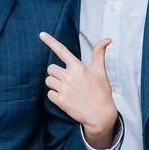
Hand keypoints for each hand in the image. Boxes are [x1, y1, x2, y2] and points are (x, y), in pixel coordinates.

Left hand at [39, 32, 117, 147]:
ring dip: (54, 84)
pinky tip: (65, 98)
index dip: (50, 41)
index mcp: (78, 67)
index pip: (62, 51)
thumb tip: (107, 39)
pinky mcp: (61, 101)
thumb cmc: (101, 92)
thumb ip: (99, 54)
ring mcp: (64, 89)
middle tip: (67, 80)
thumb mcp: (100, 71)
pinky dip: (54, 96)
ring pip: (48, 81)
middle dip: (56, 73)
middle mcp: (70, 76)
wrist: (101, 115)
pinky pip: (49, 94)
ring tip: (67, 89)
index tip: (41, 34)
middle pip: (51, 68)